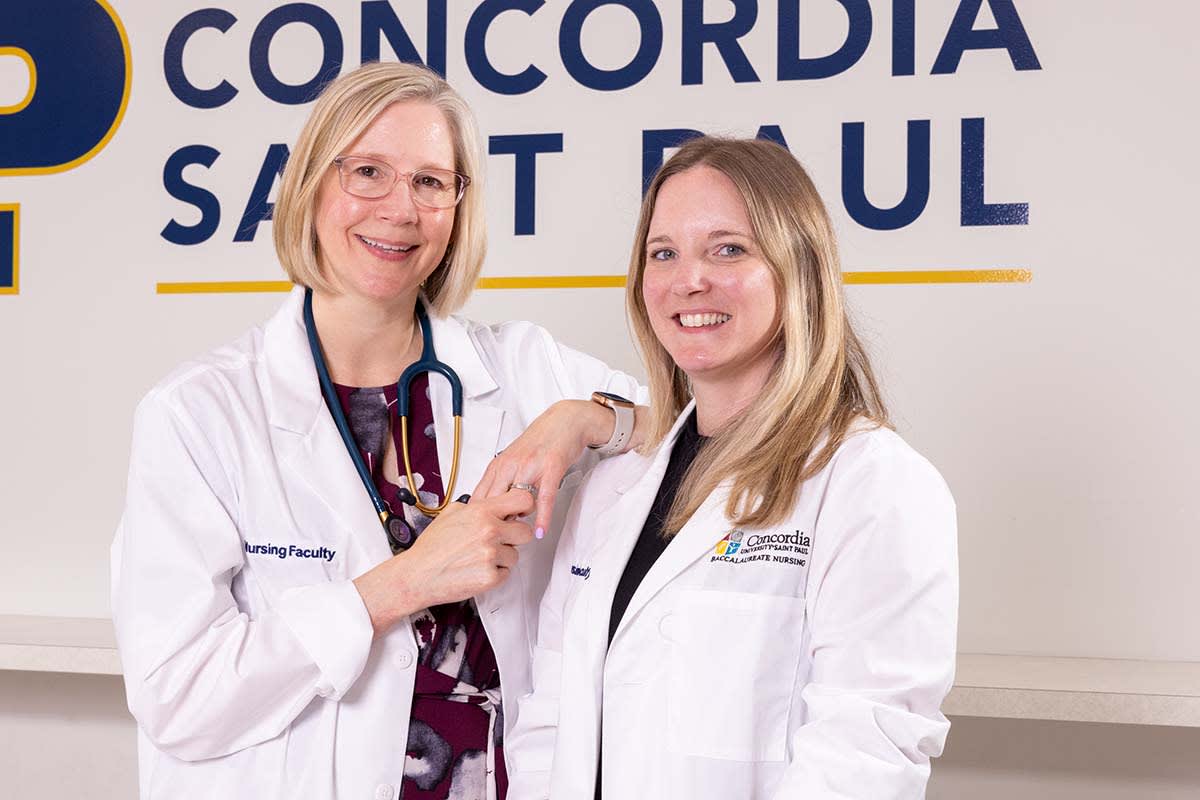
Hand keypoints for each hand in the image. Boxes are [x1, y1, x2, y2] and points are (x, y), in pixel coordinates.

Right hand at [352, 489, 534, 635]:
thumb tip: (494, 504)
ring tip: (478, 558)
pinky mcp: (491, 577)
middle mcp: (489, 531)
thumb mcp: (451, 514)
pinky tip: (476, 569)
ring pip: (515, 555)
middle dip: (515, 537)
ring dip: (502, 557)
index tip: (519, 513)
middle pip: (526, 532)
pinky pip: (506, 573)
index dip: (524, 507)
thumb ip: (477, 506)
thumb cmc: (431, 547)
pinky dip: (494, 573)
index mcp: (481, 512)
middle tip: (499, 540)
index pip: (522, 500)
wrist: (418, 575)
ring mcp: (491, 555)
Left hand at [473, 399, 614, 537]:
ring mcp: (530, 466)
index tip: (478, 533)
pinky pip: (544, 498)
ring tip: (516, 537)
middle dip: (493, 523)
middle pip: (494, 501)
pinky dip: (541, 517)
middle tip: (495, 541)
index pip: (480, 496)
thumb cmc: (540, 441)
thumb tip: (492, 508)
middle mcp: (511, 464)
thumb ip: (502, 481)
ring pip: (516, 500)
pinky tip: (539, 530)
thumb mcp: (514, 459)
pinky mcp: (551, 468)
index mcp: (499, 464)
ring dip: (516, 521)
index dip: (477, 518)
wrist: (565, 421)